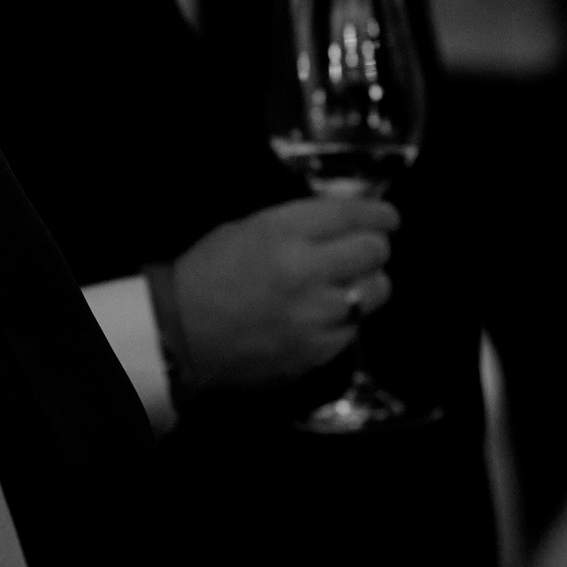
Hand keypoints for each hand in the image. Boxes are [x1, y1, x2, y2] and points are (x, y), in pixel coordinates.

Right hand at [168, 197, 397, 390]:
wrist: (180, 333)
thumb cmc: (208, 272)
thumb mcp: (248, 228)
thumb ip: (299, 224)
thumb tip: (345, 222)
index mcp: (285, 232)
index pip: (354, 214)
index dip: (379, 213)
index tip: (387, 217)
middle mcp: (307, 271)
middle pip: (374, 251)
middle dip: (374, 246)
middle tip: (366, 249)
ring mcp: (315, 316)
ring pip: (376, 292)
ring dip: (367, 283)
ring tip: (349, 284)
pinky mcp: (316, 352)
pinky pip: (353, 329)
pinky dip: (344, 319)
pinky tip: (323, 316)